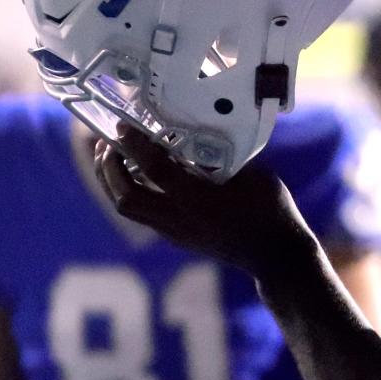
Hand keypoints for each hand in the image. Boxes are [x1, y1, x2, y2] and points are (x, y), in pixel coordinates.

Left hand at [94, 125, 315, 276]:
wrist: (275, 255)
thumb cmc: (270, 208)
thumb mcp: (249, 174)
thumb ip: (218, 158)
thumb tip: (191, 136)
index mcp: (199, 199)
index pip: (154, 168)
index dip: (134, 144)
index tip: (123, 125)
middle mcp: (180, 218)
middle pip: (126, 197)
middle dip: (108, 169)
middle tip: (105, 143)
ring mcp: (176, 232)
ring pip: (129, 210)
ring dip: (113, 183)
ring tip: (111, 158)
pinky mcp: (178, 238)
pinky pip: (142, 214)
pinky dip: (131, 191)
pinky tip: (137, 176)